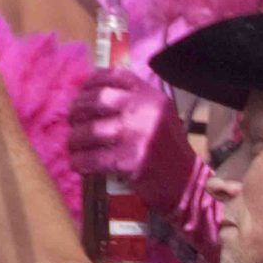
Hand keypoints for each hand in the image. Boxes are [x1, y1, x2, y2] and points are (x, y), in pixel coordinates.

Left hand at [67, 67, 196, 211]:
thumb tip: (92, 96)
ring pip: (90, 130)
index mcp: (154, 97)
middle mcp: (147, 112)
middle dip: (77, 111)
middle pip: (97, 101)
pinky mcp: (130, 162)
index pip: (115, 77)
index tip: (82, 93)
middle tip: (74, 122)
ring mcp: (139, 137)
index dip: (91, 82)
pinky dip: (80, 162)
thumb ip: (135, 103)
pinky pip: (93, 158)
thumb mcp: (160, 117)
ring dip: (75, 139)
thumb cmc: (168, 152)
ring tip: (74, 146)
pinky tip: (79, 164)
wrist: (188, 185)